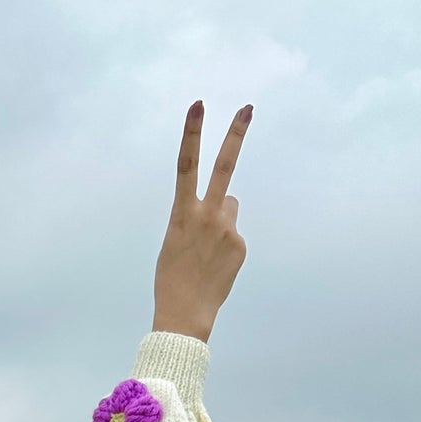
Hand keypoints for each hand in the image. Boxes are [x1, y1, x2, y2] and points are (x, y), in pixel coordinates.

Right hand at [152, 101, 251, 342]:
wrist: (184, 316)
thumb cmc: (172, 279)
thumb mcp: (175, 241)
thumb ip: (199, 215)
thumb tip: (231, 201)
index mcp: (181, 214)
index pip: (186, 165)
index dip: (191, 133)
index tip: (198, 105)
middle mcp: (207, 216)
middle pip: (224, 167)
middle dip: (235, 135)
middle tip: (247, 107)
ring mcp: (227, 230)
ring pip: (230, 207)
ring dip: (222, 219)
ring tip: (207, 250)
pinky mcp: (240, 245)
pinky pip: (234, 235)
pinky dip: (226, 247)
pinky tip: (215, 266)